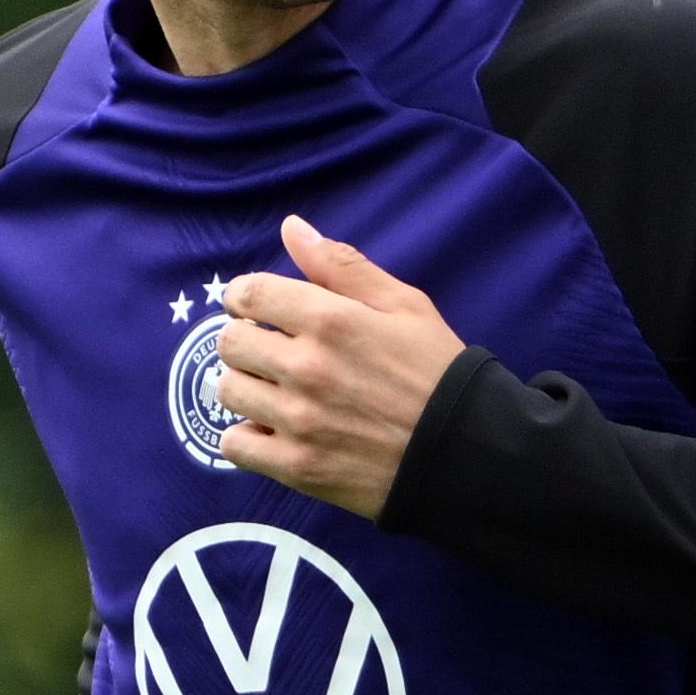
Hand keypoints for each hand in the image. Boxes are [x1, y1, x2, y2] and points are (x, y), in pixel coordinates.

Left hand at [206, 213, 462, 513]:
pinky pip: (235, 445)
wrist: (467, 453)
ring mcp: (299, 420)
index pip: (249, 294)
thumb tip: (291, 228)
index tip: (255, 309)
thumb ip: (343, 265)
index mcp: (331, 320)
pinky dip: (246, 437)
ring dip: (246, 388)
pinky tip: (272, 431)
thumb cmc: (439, 374)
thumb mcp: (405, 306)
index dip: (244, 298)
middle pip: (230, 343)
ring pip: (228, 391)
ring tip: (275, 393)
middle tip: (271, 353)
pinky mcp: (298, 467)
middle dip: (246, 342)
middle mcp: (307, 367)